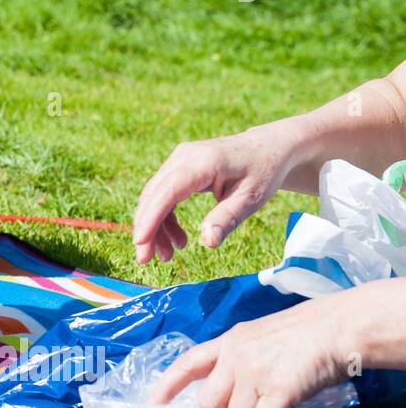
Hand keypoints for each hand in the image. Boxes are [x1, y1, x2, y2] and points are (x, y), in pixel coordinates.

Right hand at [133, 122, 299, 262]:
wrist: (267, 147)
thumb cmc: (263, 172)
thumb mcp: (251, 198)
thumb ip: (227, 218)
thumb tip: (207, 241)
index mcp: (203, 163)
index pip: (167, 192)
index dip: (150, 218)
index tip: (140, 243)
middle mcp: (184, 157)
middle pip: (154, 196)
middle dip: (147, 229)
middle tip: (147, 260)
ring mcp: (178, 160)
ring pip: (154, 197)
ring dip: (155, 227)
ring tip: (169, 254)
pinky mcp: (178, 167)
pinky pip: (162, 194)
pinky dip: (164, 218)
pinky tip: (177, 237)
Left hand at [146, 293, 353, 407]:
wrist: (339, 327)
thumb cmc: (309, 331)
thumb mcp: (263, 335)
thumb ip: (244, 356)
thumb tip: (238, 391)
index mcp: (229, 341)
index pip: (188, 364)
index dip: (167, 387)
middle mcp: (235, 357)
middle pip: (207, 404)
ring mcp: (254, 373)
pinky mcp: (278, 390)